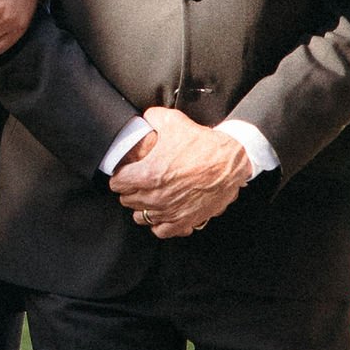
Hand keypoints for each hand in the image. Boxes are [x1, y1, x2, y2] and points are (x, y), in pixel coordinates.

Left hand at [109, 111, 251, 239]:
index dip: (120, 175)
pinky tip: (163, 212)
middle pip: (127, 200)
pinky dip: (159, 223)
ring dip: (142, 207)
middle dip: (130, 190)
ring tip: (149, 196)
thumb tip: (145, 118)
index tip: (126, 172)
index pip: (117, 183)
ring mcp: (169, 211)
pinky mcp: (184, 221)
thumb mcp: (174, 122)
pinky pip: (161, 231)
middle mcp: (156, 196)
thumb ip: (152, 118)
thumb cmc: (204, 144)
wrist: (232, 162)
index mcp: (148, 174)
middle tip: (138, 182)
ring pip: (141, 217)